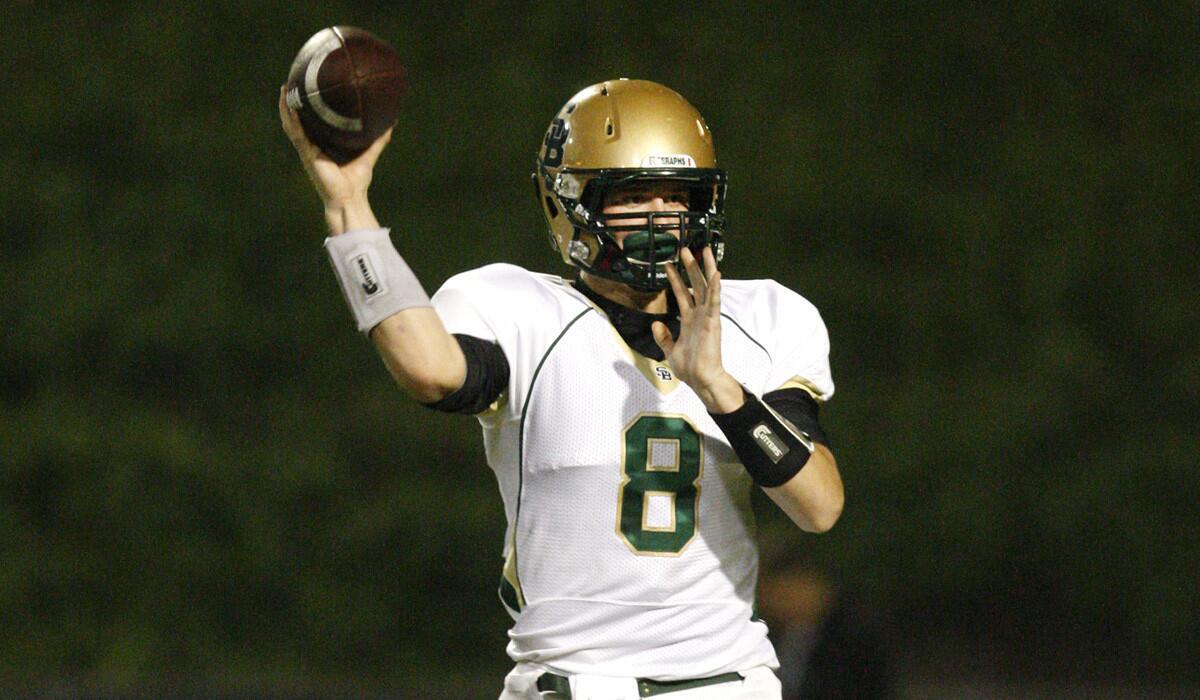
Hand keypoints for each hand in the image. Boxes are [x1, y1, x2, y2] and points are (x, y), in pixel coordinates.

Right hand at [278, 85, 391, 232]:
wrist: (349, 198)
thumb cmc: (356, 181)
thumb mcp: (369, 154)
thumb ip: (378, 139)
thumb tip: (392, 122)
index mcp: (322, 145)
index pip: (311, 122)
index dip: (307, 107)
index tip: (308, 88)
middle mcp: (311, 146)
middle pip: (297, 120)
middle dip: (292, 103)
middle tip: (291, 83)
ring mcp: (307, 151)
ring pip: (291, 125)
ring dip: (286, 108)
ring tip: (285, 90)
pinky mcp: (308, 155)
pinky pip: (297, 134)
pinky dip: (292, 120)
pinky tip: (290, 107)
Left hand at [651, 246, 744, 412]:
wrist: (700, 379)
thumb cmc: (689, 368)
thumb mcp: (670, 350)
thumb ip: (663, 337)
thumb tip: (657, 323)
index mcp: (690, 320)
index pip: (682, 294)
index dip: (675, 279)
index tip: (668, 265)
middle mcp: (699, 315)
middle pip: (695, 285)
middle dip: (690, 267)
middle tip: (684, 249)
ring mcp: (707, 317)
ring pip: (707, 287)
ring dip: (705, 268)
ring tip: (702, 250)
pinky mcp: (713, 321)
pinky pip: (715, 301)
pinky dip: (715, 287)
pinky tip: (716, 273)